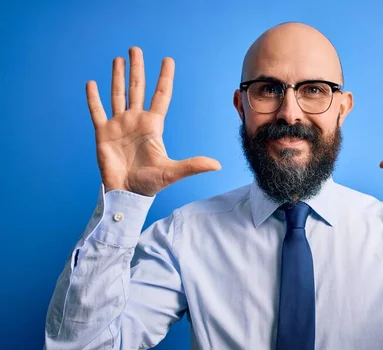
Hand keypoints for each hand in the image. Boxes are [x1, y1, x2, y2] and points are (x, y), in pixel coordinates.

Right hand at [85, 46, 220, 196]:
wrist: (127, 194)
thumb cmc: (150, 184)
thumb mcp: (173, 171)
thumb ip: (193, 165)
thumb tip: (217, 165)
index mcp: (153, 125)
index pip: (161, 95)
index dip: (164, 77)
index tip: (167, 59)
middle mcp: (136, 121)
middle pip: (137, 88)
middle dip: (137, 69)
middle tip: (136, 49)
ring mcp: (119, 125)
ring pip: (117, 95)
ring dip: (117, 77)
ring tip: (118, 59)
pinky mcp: (103, 133)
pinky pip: (97, 111)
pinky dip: (93, 98)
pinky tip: (91, 83)